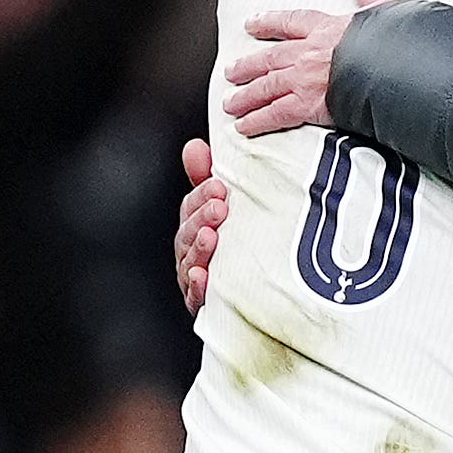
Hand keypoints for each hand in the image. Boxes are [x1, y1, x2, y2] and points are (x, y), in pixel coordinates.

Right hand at [174, 140, 230, 313]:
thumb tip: (195, 147)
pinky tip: (202, 276)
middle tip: (219, 206)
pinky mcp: (206, 305)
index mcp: (197, 227)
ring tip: (210, 236)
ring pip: (189, 262)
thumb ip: (207, 178)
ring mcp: (197, 279)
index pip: (191, 208)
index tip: (217, 186)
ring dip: (198, 248)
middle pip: (186, 233)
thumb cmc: (242, 247)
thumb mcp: (225, 208)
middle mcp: (194, 253)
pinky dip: (197, 286)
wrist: (266, 297)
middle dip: (200, 217)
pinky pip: (196, 297)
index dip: (200, 195)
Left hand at [221, 0, 403, 137]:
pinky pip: (275, 113)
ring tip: (231, 103)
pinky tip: (244, 126)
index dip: (270, 22)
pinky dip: (257, 120)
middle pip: (271, 57)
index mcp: (329, 28)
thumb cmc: (398, 44)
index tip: (252, 23)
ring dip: (246, 95)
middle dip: (248, 65)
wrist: (399, 68)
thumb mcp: (390, 8)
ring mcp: (305, 78)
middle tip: (232, 71)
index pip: (292, 22)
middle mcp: (310, 51)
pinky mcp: (307, 104)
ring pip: (266, 85)